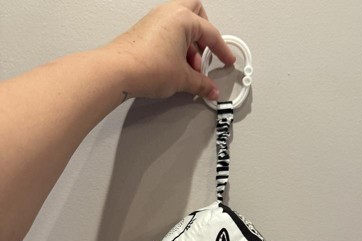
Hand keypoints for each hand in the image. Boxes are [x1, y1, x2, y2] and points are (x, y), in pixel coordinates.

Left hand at [101, 0, 235, 99]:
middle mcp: (168, 13)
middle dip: (205, 37)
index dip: (222, 50)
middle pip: (197, 16)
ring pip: (181, 25)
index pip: (211, 33)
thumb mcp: (183, 78)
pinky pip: (168, 33)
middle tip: (205, 57)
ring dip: (190, 44)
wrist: (117, 72)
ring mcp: (154, 20)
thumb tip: (210, 89)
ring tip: (188, 68)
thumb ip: (201, 84)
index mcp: (183, 18)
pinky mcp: (144, 30)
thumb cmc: (145, 66)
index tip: (227, 60)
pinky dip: (176, 46)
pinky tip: (174, 66)